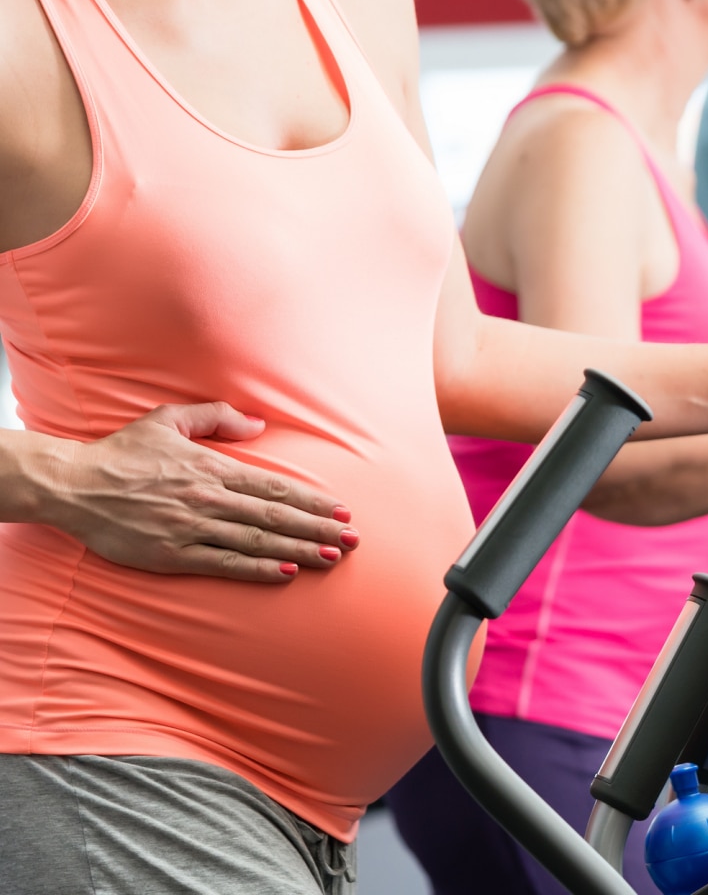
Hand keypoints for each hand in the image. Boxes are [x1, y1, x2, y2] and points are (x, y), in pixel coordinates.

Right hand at [40, 403, 357, 583]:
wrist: (73, 484)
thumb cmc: (122, 451)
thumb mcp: (168, 419)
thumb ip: (216, 418)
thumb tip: (259, 425)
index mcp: (212, 466)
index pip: (274, 485)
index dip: (311, 499)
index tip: (340, 509)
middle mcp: (209, 497)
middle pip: (275, 514)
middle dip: (317, 527)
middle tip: (350, 539)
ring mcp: (191, 527)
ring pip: (256, 540)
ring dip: (297, 550)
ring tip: (330, 557)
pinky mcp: (172, 554)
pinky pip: (223, 562)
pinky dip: (257, 568)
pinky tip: (284, 572)